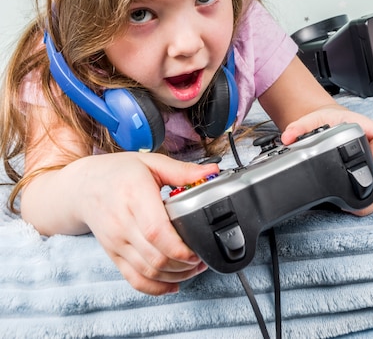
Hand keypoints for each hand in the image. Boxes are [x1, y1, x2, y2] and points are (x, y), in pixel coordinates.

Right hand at [78, 152, 218, 294]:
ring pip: (148, 271)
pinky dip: (156, 288)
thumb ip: (182, 171)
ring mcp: (116, 241)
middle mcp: (122, 222)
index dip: (179, 247)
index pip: (156, 231)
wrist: (83, 186)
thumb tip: (211, 172)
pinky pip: (134, 279)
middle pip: (155, 256)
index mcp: (134, 195)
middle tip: (202, 258)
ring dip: (174, 276)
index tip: (197, 249)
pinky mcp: (113, 254)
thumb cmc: (117, 172)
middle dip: (184, 265)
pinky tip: (172, 284)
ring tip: (192, 268)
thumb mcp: (150, 162)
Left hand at [280, 105, 372, 215]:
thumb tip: (287, 138)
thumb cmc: (328, 121)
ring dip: (368, 193)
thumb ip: (299, 127)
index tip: (362, 161)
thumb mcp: (314, 120)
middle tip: (348, 186)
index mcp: (367, 129)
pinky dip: (368, 202)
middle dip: (369, 181)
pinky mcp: (371, 176)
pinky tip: (353, 205)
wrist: (331, 124)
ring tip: (348, 197)